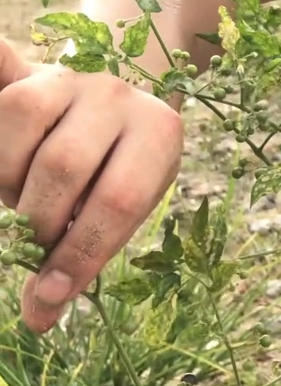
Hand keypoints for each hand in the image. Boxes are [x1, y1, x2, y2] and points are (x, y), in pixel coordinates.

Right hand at [0, 38, 183, 332]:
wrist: (124, 100)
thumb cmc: (122, 168)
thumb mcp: (122, 205)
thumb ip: (84, 251)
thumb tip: (39, 317)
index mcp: (159, 132)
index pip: (118, 200)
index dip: (80, 252)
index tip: (50, 295)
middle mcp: (118, 96)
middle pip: (63, 166)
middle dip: (39, 217)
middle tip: (36, 233)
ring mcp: (70, 78)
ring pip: (17, 130)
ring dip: (7, 179)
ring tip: (22, 195)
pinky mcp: (29, 72)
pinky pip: (1, 68)